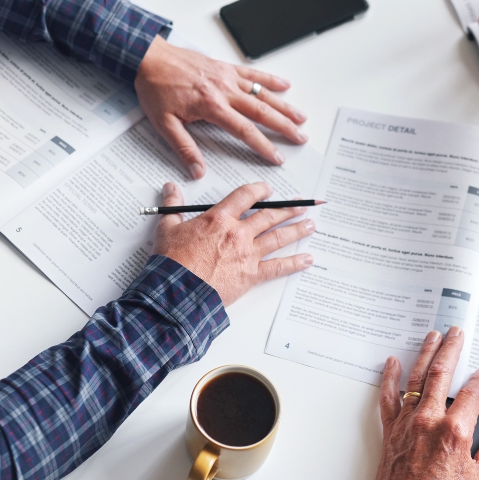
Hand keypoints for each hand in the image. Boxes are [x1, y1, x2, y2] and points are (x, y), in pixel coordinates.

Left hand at [135, 36, 307, 178]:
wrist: (149, 58)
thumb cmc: (155, 88)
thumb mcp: (164, 123)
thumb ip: (183, 147)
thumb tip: (197, 170)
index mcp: (211, 107)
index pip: (245, 130)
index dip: (263, 146)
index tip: (277, 157)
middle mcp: (224, 91)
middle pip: (262, 111)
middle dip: (284, 126)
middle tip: (301, 137)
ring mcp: (227, 77)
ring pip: (262, 93)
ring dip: (284, 106)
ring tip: (301, 117)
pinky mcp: (225, 67)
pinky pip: (253, 74)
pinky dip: (270, 79)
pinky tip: (285, 84)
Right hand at [150, 181, 313, 304]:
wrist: (177, 291)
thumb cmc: (172, 263)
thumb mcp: (168, 228)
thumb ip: (173, 205)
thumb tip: (170, 188)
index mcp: (219, 219)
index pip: (245, 197)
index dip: (259, 190)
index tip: (268, 190)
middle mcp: (238, 233)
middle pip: (269, 216)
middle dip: (288, 209)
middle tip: (302, 205)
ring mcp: (248, 254)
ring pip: (278, 237)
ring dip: (297, 229)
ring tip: (311, 224)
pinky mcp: (252, 275)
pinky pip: (279, 267)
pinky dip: (295, 263)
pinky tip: (308, 259)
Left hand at [375, 328, 478, 479]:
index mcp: (455, 431)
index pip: (472, 393)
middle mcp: (430, 421)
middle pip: (442, 374)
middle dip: (450, 349)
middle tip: (455, 332)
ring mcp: (408, 424)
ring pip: (416, 379)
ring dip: (425, 354)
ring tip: (431, 337)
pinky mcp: (391, 432)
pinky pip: (388, 398)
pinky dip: (389, 378)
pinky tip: (392, 363)